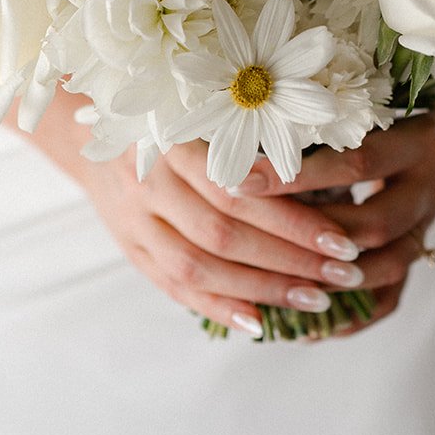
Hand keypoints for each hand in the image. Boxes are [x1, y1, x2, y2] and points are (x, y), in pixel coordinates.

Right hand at [73, 136, 383, 338]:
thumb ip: (250, 141)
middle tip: (344, 273)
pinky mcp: (130, 249)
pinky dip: (218, 307)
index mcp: (170, 137)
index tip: (344, 239)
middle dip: (290, 259)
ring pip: (199, 267)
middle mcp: (147, 180)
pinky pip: (173, 288)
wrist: (90, 133)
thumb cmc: (169, 116)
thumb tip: (331, 177)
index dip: (294, 221)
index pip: (241, 191)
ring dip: (263, 289)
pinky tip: (260, 322)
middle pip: (223, 233)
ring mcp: (133, 220)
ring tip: (317, 298)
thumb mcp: (204, 112)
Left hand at [237, 112, 434, 336]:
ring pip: (386, 266)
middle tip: (250, 244)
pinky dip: (345, 314)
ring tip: (270, 288)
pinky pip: (389, 297)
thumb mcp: (356, 107)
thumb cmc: (378, 108)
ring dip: (328, 280)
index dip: (296, 175)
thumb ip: (315, 127)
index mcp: (421, 140)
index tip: (239, 181)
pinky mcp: (421, 256)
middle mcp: (433, 186)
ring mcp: (431, 225)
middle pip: (375, 224)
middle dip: (309, 236)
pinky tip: (299, 324)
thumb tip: (239, 148)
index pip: (355, 163)